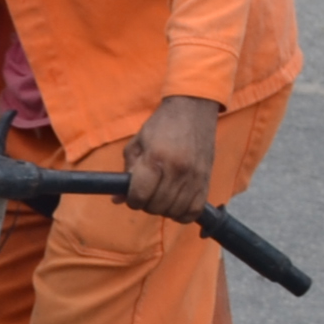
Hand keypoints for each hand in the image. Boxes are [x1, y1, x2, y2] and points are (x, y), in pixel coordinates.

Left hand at [123, 95, 221, 218]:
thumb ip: (127, 172)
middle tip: (145, 195)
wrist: (193, 110)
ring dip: (163, 210)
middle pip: (156, 206)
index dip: (132, 200)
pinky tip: (175, 204)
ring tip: (159, 198)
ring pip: (174, 211)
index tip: (132, 195)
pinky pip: (194, 211)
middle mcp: (177, 171)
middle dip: (145, 205)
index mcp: (156, 159)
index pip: (140, 195)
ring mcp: (195, 177)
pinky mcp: (207, 180)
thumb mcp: (137, 144)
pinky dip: (182, 213)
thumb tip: (117, 199)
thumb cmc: (161, 125)